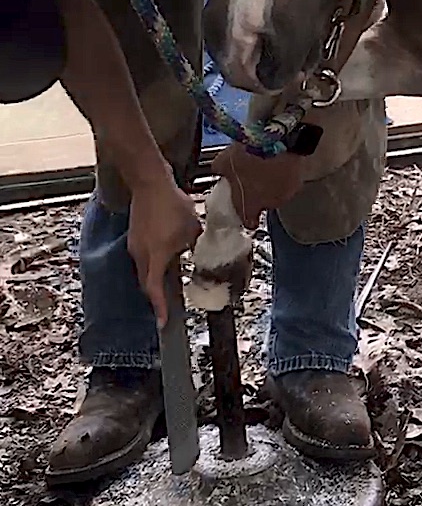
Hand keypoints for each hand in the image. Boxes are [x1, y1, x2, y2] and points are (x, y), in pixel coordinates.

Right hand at [127, 170, 202, 327]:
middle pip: (146, 284)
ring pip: (143, 271)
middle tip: (168, 307)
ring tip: (169, 285)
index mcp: (155, 256)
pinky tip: (165, 261)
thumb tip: (203, 258)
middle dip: (157, 297)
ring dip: (155, 279)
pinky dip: (152, 265)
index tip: (163, 323)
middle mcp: (140, 254)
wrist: (150, 182)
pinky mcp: (134, 236)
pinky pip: (142, 258)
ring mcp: (134, 245)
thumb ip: (195, 248)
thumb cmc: (172, 204)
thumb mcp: (192, 230)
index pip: (154, 289)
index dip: (160, 308)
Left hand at [212, 143, 305, 229]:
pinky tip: (278, 162)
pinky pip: (290, 181)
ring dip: (273, 185)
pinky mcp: (298, 180)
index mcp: (250, 205)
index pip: (248, 222)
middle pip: (264, 205)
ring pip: (278, 193)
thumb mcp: (223, 160)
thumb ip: (219, 169)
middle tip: (253, 178)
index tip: (243, 206)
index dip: (246, 214)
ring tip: (267, 167)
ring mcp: (287, 193)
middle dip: (260, 194)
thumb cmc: (249, 155)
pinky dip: (285, 174)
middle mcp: (270, 204)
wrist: (275, 140)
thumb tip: (217, 168)